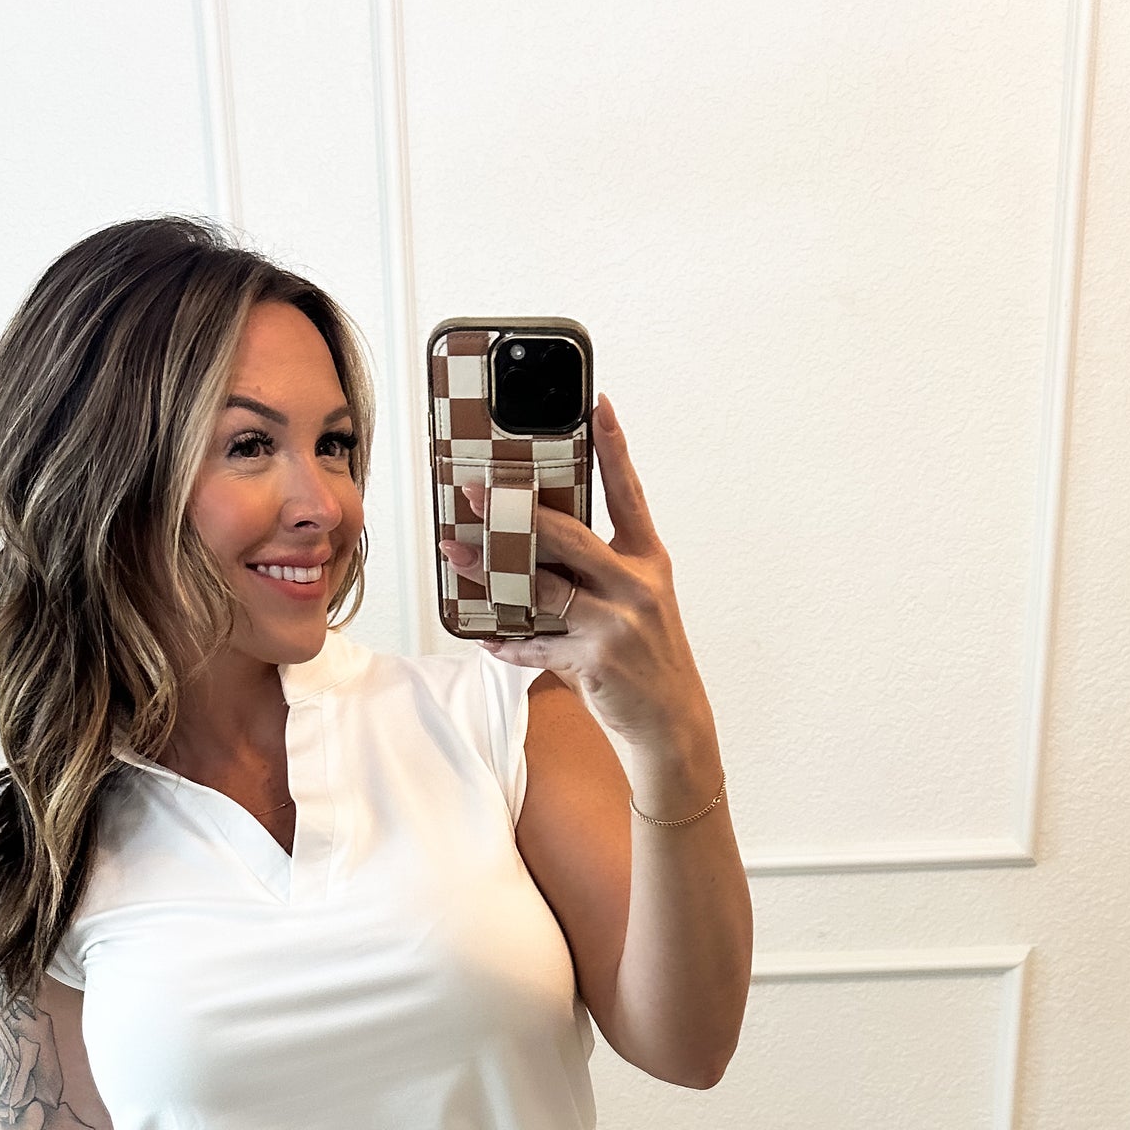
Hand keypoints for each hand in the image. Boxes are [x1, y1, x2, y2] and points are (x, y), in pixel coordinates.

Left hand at [439, 393, 716, 760]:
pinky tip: (485, 635)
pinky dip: (508, 642)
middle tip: (476, 492)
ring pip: (542, 586)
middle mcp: (636, 585)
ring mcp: (617, 622)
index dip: (613, 448)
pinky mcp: (596, 659)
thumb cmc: (647, 659)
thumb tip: (535, 547)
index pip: (627, 494)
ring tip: (456, 554)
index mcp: (647, 561)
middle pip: (567, 535)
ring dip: (491, 571)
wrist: (673, 723)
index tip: (595, 405)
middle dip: (515, 512)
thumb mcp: (637, 603)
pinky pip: (538, 644)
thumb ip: (597, 572)